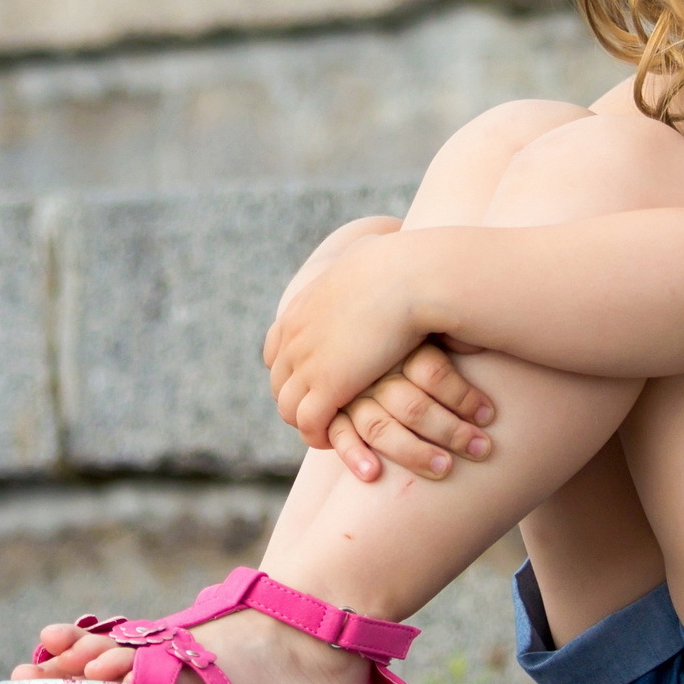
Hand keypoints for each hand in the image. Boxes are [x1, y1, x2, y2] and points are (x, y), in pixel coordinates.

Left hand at [264, 230, 433, 447]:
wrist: (408, 277)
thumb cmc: (401, 264)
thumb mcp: (368, 256)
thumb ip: (362, 261)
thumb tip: (378, 244)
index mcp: (300, 309)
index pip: (275, 349)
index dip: (290, 369)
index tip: (310, 379)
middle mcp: (295, 336)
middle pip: (279, 382)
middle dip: (295, 400)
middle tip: (321, 414)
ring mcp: (306, 363)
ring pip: (288, 408)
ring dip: (306, 423)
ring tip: (329, 432)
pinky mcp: (326, 387)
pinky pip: (310, 424)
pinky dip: (318, 436)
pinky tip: (335, 439)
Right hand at [327, 342, 495, 481]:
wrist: (345, 327)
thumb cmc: (406, 331)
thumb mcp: (429, 326)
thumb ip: (452, 335)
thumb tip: (478, 346)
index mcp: (400, 346)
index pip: (432, 372)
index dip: (463, 396)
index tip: (489, 415)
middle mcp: (373, 372)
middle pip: (412, 406)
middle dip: (450, 431)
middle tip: (481, 449)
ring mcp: (349, 395)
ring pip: (380, 427)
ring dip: (413, 452)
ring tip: (446, 469)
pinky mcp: (331, 413)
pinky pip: (339, 435)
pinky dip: (355, 455)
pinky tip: (374, 474)